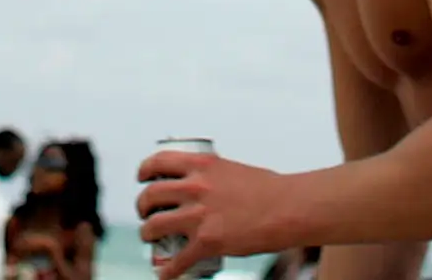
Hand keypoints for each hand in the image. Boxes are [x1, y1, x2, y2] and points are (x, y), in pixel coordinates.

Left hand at [135, 149, 289, 279]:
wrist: (288, 209)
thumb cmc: (269, 190)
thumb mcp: (232, 170)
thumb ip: (212, 176)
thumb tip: (201, 185)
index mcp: (201, 165)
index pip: (158, 162)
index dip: (144, 171)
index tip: (143, 178)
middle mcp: (195, 188)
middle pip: (150, 196)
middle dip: (142, 207)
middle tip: (146, 213)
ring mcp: (199, 216)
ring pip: (154, 226)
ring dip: (146, 234)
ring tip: (149, 238)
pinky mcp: (207, 242)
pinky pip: (178, 260)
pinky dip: (168, 270)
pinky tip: (164, 273)